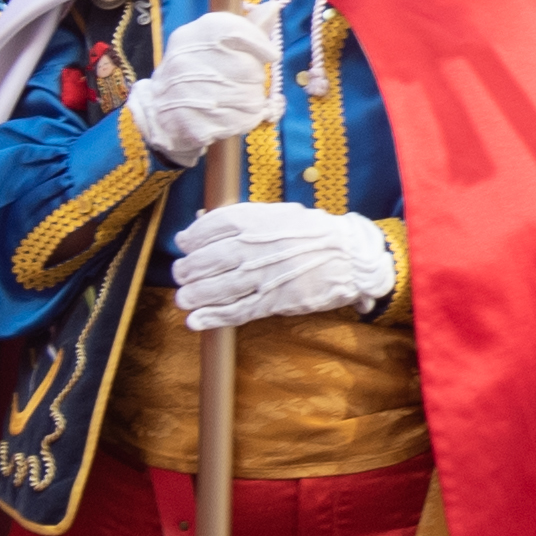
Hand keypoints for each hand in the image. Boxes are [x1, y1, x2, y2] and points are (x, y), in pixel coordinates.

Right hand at [125, 6, 282, 158]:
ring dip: (254, 100)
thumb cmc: (196, 68)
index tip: (271, 55)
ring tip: (238, 98)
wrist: (158, 107)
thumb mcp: (214, 42)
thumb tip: (274, 6)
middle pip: (248, 68)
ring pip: (249, 97)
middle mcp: (186, 61)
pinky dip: (246, 119)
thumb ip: (247, 27)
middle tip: (245, 80)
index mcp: (192, 35)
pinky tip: (233, 115)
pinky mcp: (193, 123)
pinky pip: (241, 121)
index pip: (235, 31)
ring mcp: (186, 93)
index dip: (259, 44)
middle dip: (255, 77)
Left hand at [171, 200, 396, 329]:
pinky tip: (196, 321)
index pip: (204, 230)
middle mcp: (251, 247)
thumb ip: (241, 218)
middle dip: (186, 271)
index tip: (186, 246)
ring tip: (186, 298)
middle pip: (201, 262)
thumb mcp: (279, 214)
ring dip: (192, 296)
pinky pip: (233, 312)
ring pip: (211, 289)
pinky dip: (211, 318)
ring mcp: (260, 276)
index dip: (190, 240)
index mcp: (252, 220)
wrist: (351, 255)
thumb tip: (199, 221)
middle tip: (183, 275)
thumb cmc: (314, 232)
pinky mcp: (271, 301)